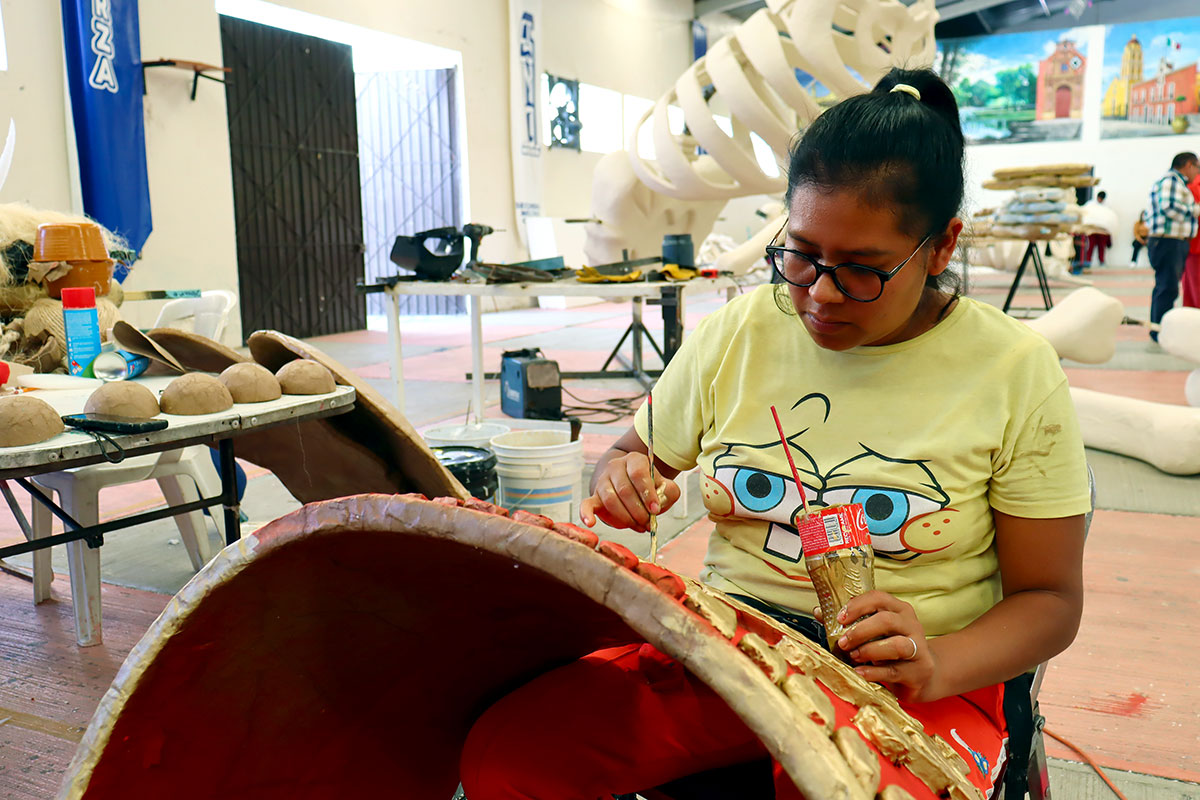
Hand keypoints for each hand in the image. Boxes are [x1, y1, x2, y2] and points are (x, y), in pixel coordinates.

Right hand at [580, 451, 679, 531]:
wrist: (630, 483)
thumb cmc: (648, 487)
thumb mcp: (665, 486)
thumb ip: (669, 492)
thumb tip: (659, 503)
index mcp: (635, 460)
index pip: (638, 474)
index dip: (647, 494)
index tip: (655, 510)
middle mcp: (616, 467)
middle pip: (624, 490)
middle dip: (638, 511)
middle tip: (648, 523)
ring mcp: (603, 481)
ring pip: (610, 499)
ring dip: (625, 517)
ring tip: (638, 526)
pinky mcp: (594, 495)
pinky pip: (587, 503)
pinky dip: (586, 514)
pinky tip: (590, 523)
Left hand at [815, 590, 939, 702]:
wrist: (921, 675)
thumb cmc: (890, 649)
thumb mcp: (873, 633)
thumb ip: (848, 623)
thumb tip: (819, 612)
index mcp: (899, 610)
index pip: (879, 598)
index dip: (857, 606)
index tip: (840, 618)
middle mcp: (912, 625)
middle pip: (887, 621)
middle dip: (860, 631)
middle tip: (843, 642)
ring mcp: (919, 648)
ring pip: (897, 645)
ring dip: (869, 650)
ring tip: (853, 656)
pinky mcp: (919, 671)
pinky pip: (894, 671)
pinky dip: (873, 672)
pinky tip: (859, 672)